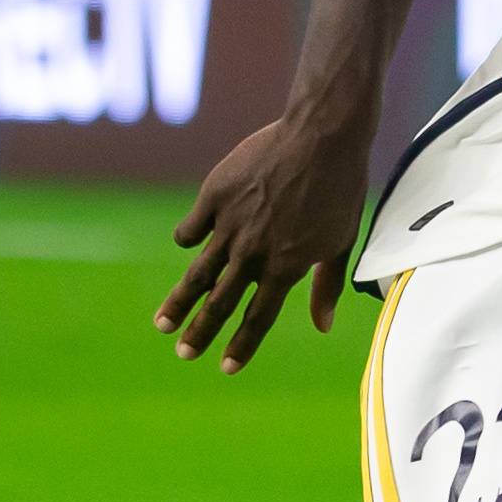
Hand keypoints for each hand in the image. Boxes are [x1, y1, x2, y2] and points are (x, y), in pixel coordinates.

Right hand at [155, 109, 372, 372]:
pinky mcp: (215, 194)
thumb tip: (322, 326)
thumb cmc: (340, 188)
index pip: (258, 317)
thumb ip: (326, 285)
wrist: (322, 134)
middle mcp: (253, 251)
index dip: (241, 345)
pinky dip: (188, 237)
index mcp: (285, 266)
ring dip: (178, 300)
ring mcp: (230, 223)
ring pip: (197, 271)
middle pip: (220, 302)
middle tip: (183, 352)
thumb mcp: (340, 241)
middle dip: (200, 332)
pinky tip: (187, 243)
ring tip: (161, 323)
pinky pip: (192, 226)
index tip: (225, 368)